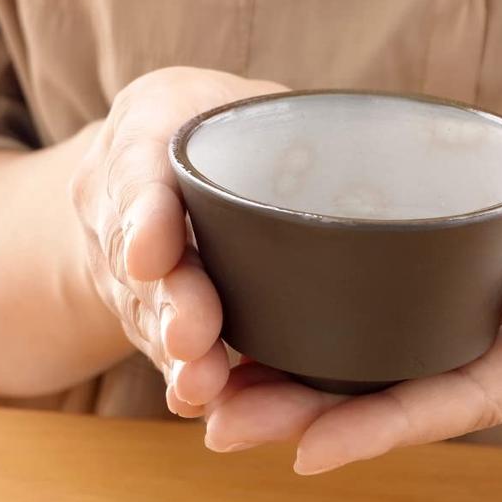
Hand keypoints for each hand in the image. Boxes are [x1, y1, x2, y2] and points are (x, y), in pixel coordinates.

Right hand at [70, 67, 285, 409]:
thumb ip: (299, 130)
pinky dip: (175, 368)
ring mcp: (119, 252)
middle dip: (169, 299)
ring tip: (201, 385)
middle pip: (136, 250)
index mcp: (152, 118)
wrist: (156, 166)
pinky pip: (150, 335)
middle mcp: (119, 189)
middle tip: (193, 338)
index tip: (152, 258)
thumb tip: (382, 179)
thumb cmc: (228, 126)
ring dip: (171, 348)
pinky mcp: (134, 300)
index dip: (145, 213)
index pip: (139, 161)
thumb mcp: (253, 103)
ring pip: (141, 304)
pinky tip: (195, 397)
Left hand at [197, 109, 501, 472]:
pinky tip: (278, 336)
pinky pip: (403, 329)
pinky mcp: (477, 294)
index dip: (388, 423)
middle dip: (317, 417)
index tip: (306, 447)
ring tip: (219, 391)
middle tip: (220, 423)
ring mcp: (498, 328)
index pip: (469, 396)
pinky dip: (338, 340)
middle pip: (413, 398)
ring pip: (396, 371)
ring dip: (309, 387)